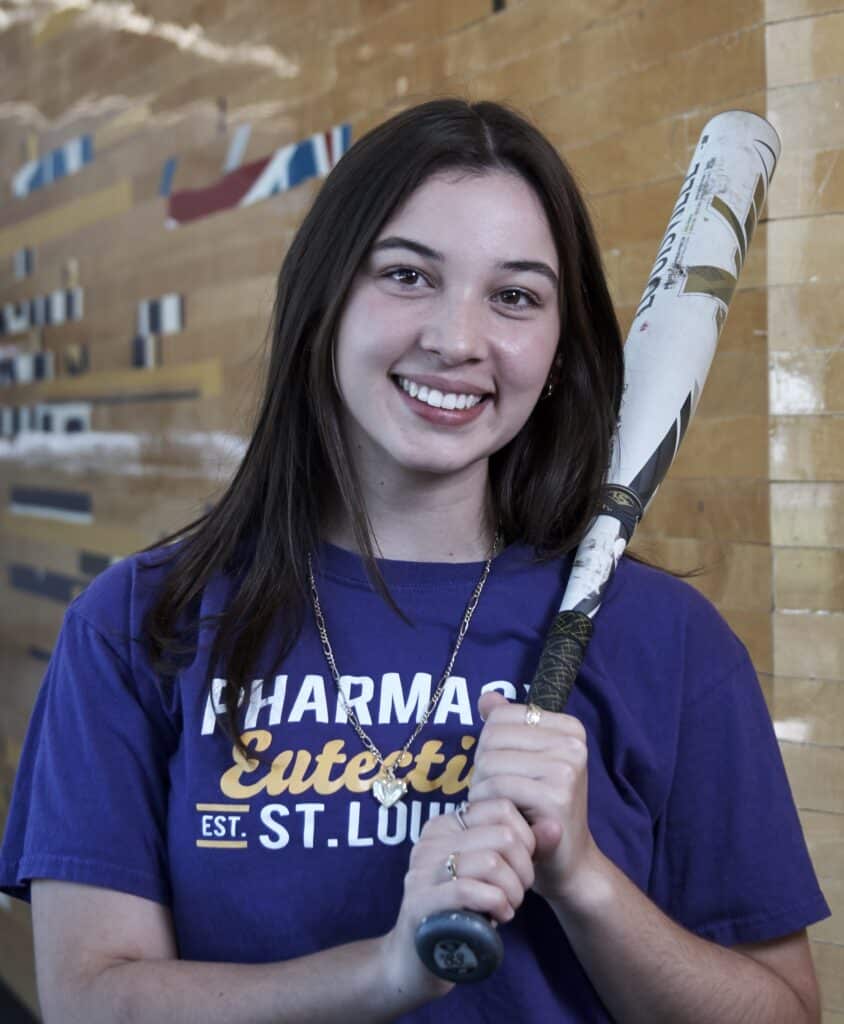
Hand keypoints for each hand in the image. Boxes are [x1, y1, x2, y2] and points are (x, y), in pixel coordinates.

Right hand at [378, 796, 535, 1005]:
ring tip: (509, 906)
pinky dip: (497, 905)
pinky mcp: (419, 901)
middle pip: (503, 836)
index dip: (526, 839)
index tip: (522, 865)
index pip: (501, 808)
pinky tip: (499, 917)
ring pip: (491, 862)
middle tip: (519, 891)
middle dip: (523, 869)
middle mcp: (430, 840)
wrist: (417, 959)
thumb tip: (556, 826)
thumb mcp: (491, 874)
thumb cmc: (461, 911)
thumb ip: (522, 848)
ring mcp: (421, 870)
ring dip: (513, 891)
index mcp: (446, 824)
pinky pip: (469, 890)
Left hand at [469, 691, 599, 904]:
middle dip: (482, 768)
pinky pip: (498, 787)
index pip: (501, 716)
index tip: (504, 770)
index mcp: (569, 728)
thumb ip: (506, 727)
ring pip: (490, 762)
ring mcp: (567, 769)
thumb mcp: (526, 762)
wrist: (568, 863)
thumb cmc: (540, 810)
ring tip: (500, 805)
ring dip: (482, 789)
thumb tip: (486, 697)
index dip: (488, 745)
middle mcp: (573, 744)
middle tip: (498, 794)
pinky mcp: (556, 797)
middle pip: (492, 738)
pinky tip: (503, 817)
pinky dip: (487, 804)